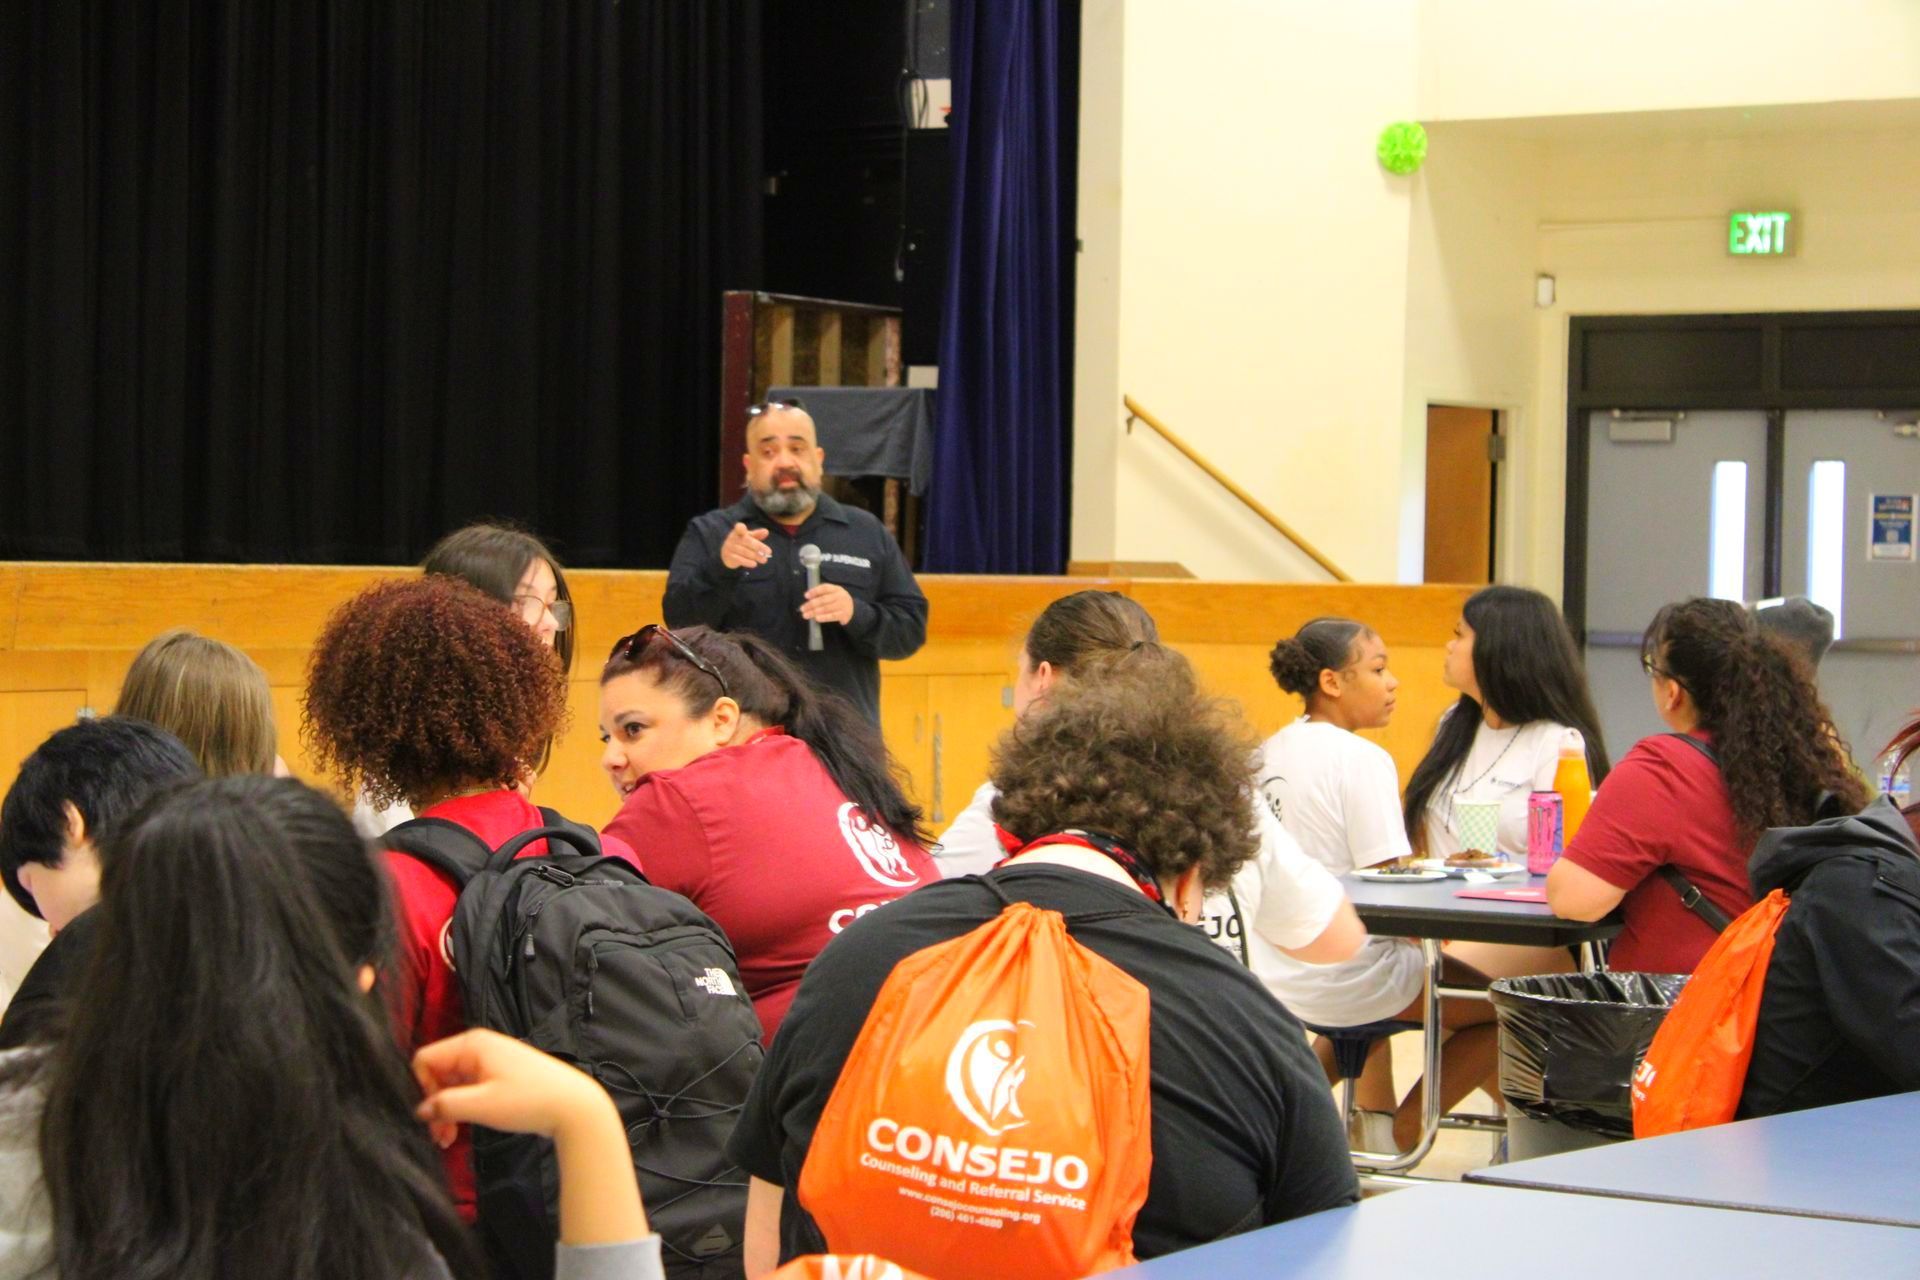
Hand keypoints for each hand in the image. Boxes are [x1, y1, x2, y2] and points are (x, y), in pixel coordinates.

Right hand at [412, 1028, 614, 1149]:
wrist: (574, 1107)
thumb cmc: (529, 1100)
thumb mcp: (482, 1105)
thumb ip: (446, 1105)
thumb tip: (421, 1110)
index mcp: (472, 1044)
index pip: (426, 1059)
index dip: (422, 1088)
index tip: (431, 1115)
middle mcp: (479, 1048)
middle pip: (438, 1074)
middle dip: (435, 1106)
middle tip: (439, 1136)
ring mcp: (490, 1062)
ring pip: (453, 1086)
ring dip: (447, 1112)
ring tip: (448, 1139)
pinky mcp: (499, 1078)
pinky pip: (469, 1091)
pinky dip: (462, 1110)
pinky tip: (460, 1132)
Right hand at [720, 522, 771, 569]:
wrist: (727, 554)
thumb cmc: (741, 543)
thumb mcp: (749, 537)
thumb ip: (757, 534)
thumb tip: (766, 531)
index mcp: (738, 532)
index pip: (739, 527)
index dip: (741, 528)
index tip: (744, 529)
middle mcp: (733, 539)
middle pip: (747, 541)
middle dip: (759, 546)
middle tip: (769, 552)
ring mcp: (730, 548)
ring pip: (744, 551)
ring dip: (756, 556)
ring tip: (764, 560)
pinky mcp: (729, 557)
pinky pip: (739, 559)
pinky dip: (747, 562)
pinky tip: (755, 564)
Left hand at [800, 583, 854, 626]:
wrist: (853, 609)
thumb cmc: (837, 601)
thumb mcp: (833, 594)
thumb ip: (822, 594)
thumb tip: (808, 598)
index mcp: (836, 589)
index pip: (824, 588)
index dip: (815, 591)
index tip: (806, 596)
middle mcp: (840, 596)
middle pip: (824, 599)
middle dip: (811, 604)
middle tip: (802, 609)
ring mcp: (842, 605)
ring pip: (827, 608)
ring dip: (814, 612)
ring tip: (806, 615)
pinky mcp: (844, 614)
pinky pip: (832, 616)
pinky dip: (824, 617)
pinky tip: (816, 618)